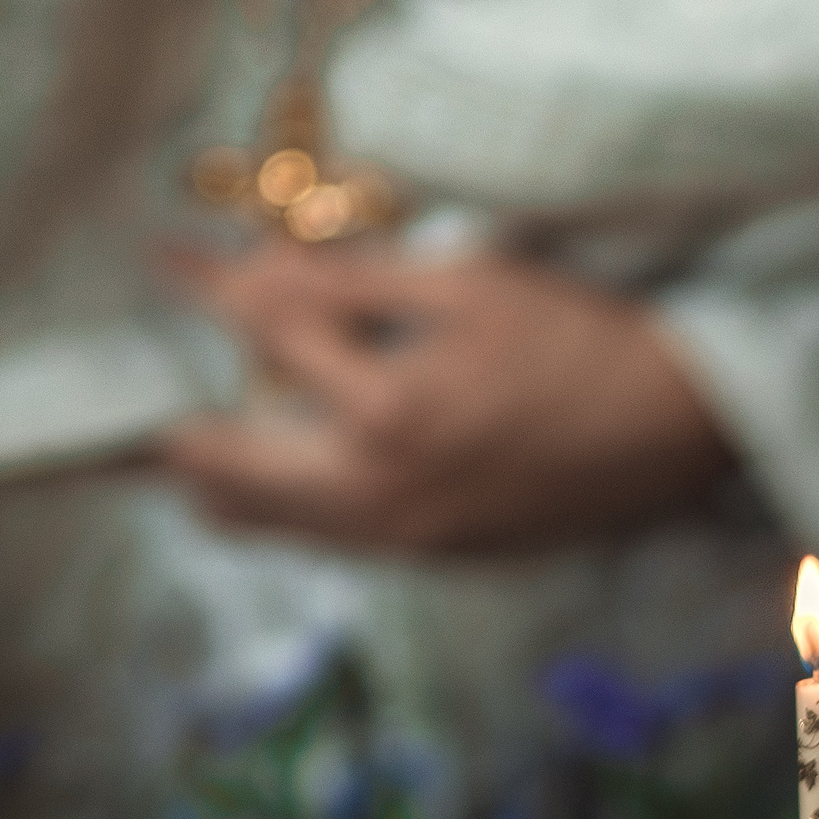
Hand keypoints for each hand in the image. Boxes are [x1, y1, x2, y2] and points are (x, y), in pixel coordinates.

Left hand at [158, 241, 731, 555]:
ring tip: (183, 437)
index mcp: (387, 415)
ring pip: (268, 524)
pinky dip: (283, 505)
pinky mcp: (428, 559)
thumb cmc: (583, 339)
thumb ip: (355, 281)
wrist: (678, 433)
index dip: (208, 288)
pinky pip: (324, 539)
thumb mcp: (470, 284)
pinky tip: (275, 469)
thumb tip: (261, 268)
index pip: (264, 337)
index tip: (164, 259)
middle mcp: (379, 496)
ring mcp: (401, 539)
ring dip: (219, 477)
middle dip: (174, 427)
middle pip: (228, 475)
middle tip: (139, 391)